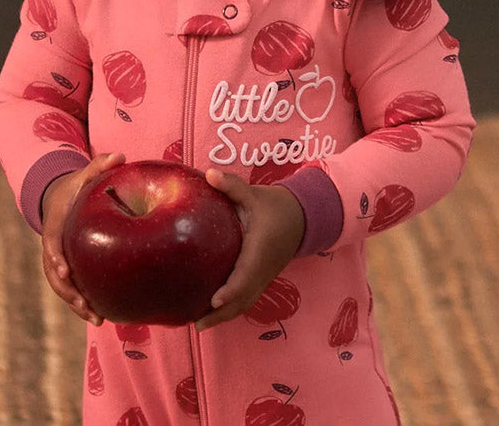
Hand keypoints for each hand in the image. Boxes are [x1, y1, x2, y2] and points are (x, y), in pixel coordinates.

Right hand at [40, 152, 125, 325]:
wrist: (63, 197)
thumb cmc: (79, 185)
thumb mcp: (86, 172)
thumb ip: (101, 164)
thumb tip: (120, 155)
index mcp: (57, 223)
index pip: (53, 243)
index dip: (57, 258)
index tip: (67, 272)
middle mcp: (54, 246)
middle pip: (55, 273)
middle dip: (68, 292)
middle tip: (85, 306)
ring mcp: (60, 258)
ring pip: (63, 286)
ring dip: (77, 304)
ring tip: (97, 319)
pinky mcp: (70, 266)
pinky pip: (74, 287)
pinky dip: (84, 301)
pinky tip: (103, 315)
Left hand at [194, 169, 304, 330]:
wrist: (302, 216)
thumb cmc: (275, 205)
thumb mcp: (254, 194)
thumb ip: (233, 186)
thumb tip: (209, 174)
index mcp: (261, 249)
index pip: (246, 274)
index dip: (231, 290)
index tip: (215, 300)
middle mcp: (264, 268)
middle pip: (244, 298)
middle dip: (222, 314)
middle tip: (197, 324)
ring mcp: (265, 276)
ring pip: (246, 302)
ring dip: (225, 316)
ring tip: (200, 324)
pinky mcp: (263, 278)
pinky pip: (248, 298)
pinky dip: (232, 308)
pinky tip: (213, 312)